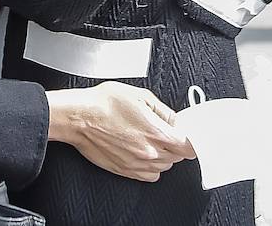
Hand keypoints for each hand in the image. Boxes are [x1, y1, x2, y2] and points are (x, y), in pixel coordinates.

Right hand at [46, 83, 195, 182]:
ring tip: (151, 140)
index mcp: (156, 133)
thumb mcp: (141, 96)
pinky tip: (143, 152)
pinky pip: (149, 176)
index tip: (188, 134)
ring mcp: (137, 164)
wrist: (80, 117)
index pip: (189, 146)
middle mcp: (149, 152)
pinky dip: (151, 167)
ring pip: (164, 167)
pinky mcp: (126, 170)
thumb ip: (164, 111)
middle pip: (178, 157)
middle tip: (165, 131)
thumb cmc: (105, 103)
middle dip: (176, 145)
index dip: (191, 140)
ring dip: (164, 155)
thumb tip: (176, 120)